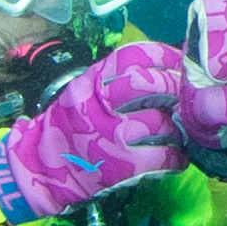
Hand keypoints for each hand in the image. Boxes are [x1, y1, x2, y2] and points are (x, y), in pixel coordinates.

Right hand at [0, 40, 195, 221]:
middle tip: (187, 101)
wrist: (39, 170)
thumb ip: (117, 80)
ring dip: (179, 129)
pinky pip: (164, 155)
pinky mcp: (121, 166)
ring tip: (179, 133)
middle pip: (151, 85)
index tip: (180, 67)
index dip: (165, 58)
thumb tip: (168, 72)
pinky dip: (177, 157)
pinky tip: (174, 157)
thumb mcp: (85, 92)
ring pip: (163, 122)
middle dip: (176, 92)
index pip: (134, 55)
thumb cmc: (71, 128)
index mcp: (92, 80)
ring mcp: (111, 135)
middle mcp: (99, 103)